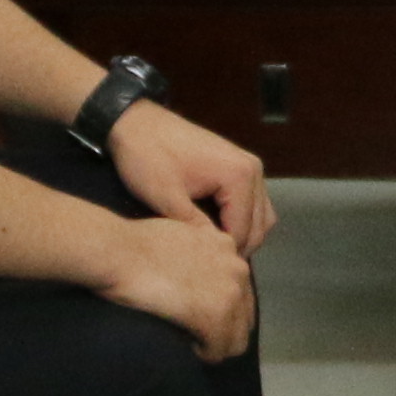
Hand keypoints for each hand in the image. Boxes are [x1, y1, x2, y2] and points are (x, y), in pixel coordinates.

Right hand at [96, 208, 259, 359]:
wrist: (120, 252)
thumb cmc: (134, 243)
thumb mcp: (179, 234)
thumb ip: (196, 251)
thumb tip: (194, 273)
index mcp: (227, 246)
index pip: (239, 289)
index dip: (220, 307)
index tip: (197, 315)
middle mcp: (237, 267)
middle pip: (244, 316)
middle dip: (223, 330)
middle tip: (196, 336)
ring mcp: (229, 293)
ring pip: (237, 338)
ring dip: (216, 345)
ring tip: (193, 345)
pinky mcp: (215, 316)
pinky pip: (219, 350)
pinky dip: (205, 355)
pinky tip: (189, 349)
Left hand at [108, 96, 272, 254]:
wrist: (135, 122)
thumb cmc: (148, 156)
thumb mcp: (168, 200)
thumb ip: (196, 230)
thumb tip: (214, 256)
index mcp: (239, 176)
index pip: (244, 231)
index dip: (225, 255)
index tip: (205, 273)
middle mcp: (252, 169)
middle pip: (260, 226)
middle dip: (238, 247)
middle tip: (209, 265)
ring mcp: (247, 165)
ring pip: (260, 215)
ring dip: (242, 234)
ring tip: (213, 249)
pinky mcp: (237, 164)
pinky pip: (251, 201)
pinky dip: (240, 218)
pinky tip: (215, 228)